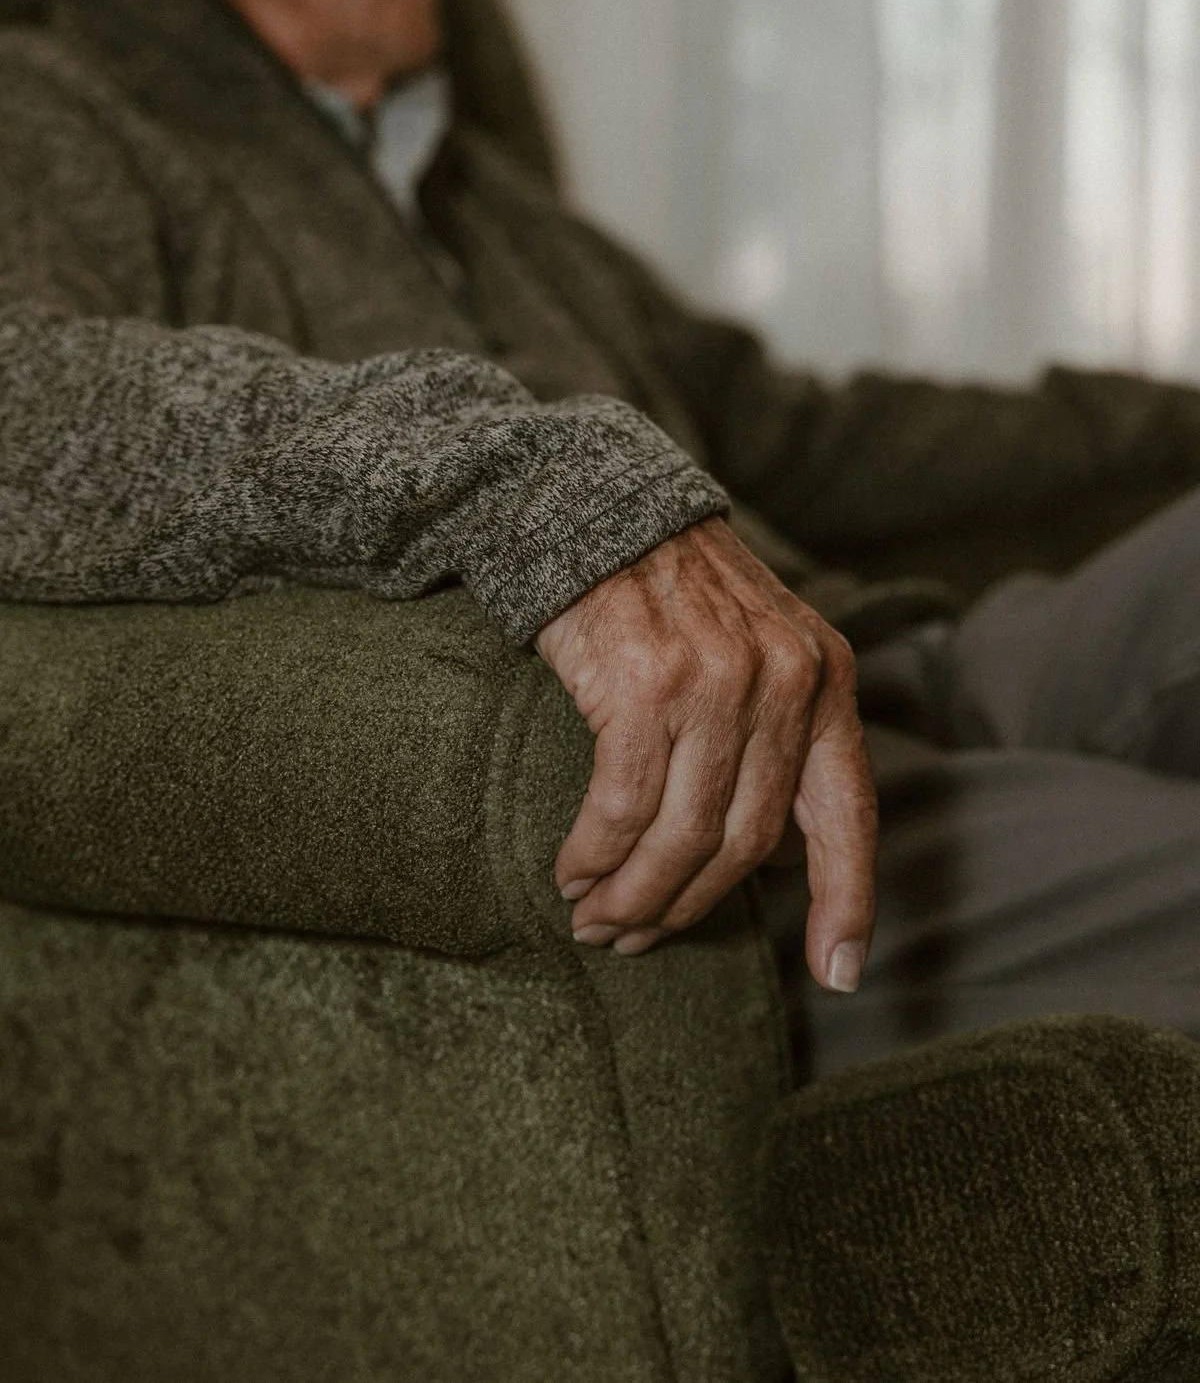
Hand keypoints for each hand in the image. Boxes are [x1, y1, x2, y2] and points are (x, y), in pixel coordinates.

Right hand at [534, 516, 876, 990]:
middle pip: (745, 844)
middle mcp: (783, 683)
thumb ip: (781, 736)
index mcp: (825, 678)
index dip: (848, 902)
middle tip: (637, 937)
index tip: (840, 975)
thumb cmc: (676, 595)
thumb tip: (771, 856)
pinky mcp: (644, 687)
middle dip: (686, 908)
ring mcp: (717, 684)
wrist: (601, 513)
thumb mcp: (763, 646)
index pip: (848, 813)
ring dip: (633, 895)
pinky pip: (622, 805)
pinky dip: (595, 854)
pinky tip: (572, 873)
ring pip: (682, 836)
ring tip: (597, 920)